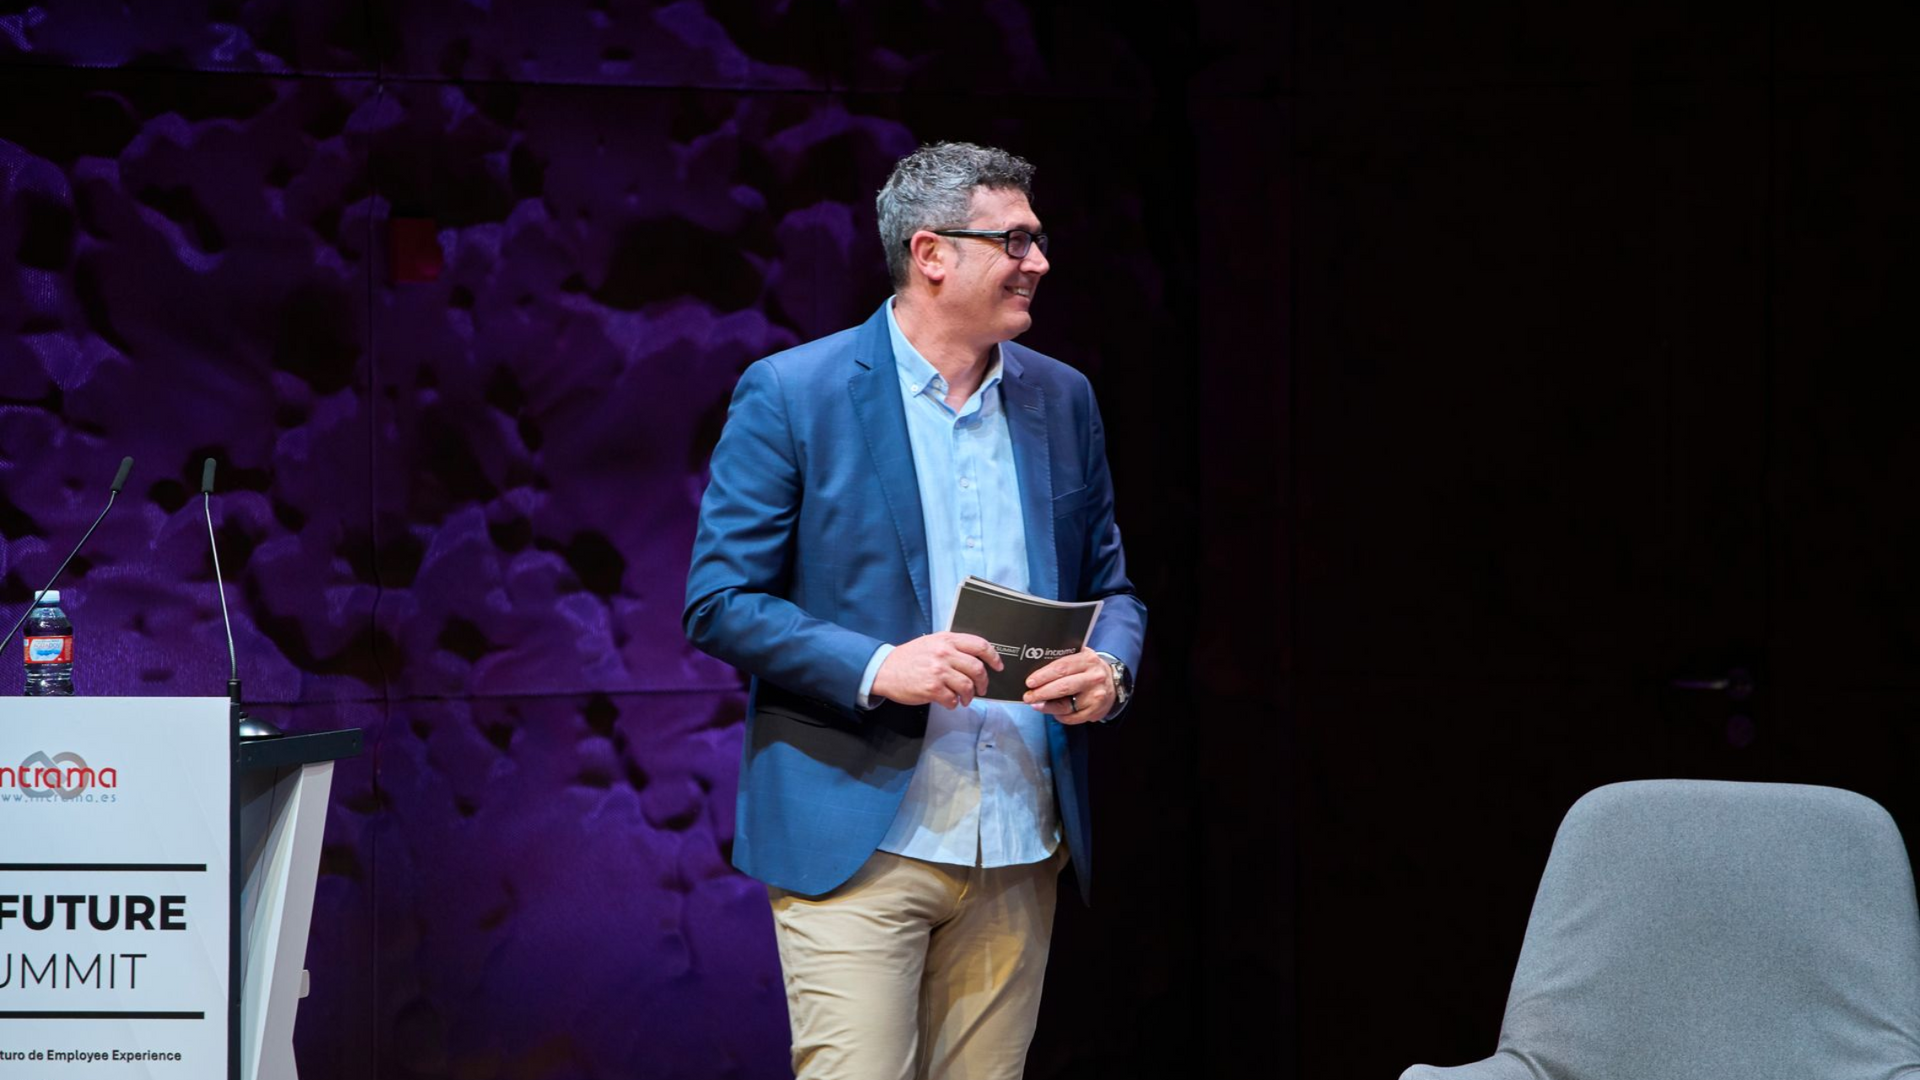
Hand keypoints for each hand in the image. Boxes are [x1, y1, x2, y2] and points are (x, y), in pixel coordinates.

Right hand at [873, 632, 1004, 708]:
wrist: (884, 669)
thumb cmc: (909, 657)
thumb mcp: (932, 642)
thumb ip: (952, 646)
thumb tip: (976, 658)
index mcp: (947, 640)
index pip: (980, 645)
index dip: (994, 657)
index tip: (998, 667)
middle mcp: (944, 653)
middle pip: (977, 668)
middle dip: (983, 682)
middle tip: (981, 689)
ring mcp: (938, 671)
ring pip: (967, 686)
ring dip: (969, 696)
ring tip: (964, 699)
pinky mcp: (932, 688)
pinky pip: (952, 699)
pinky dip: (954, 704)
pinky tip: (949, 702)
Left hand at [1022, 647, 1113, 724]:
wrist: (1112, 683)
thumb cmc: (1089, 669)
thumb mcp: (1080, 657)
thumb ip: (1063, 659)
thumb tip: (1036, 668)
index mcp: (1088, 660)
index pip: (1061, 667)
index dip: (1043, 675)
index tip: (1030, 682)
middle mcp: (1094, 677)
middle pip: (1062, 687)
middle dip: (1041, 693)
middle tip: (1028, 696)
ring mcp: (1095, 696)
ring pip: (1065, 705)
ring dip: (1047, 707)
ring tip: (1036, 705)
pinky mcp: (1095, 711)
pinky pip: (1072, 718)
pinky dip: (1060, 716)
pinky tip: (1054, 712)